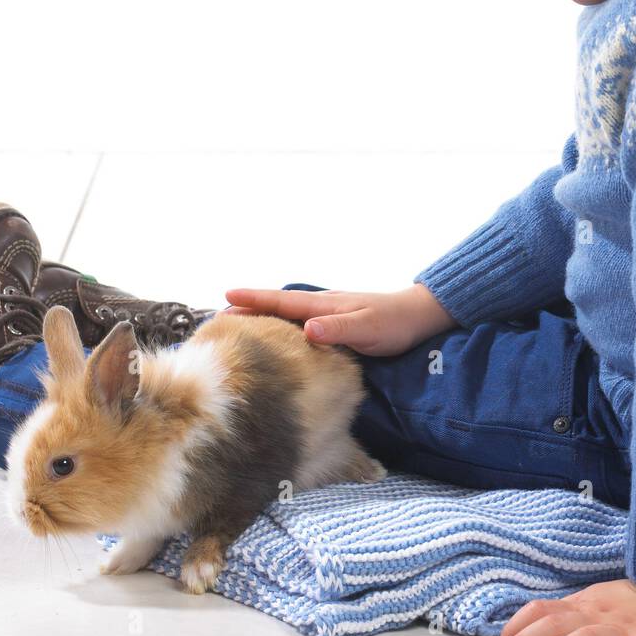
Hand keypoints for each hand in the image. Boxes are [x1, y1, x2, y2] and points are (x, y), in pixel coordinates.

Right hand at [222, 282, 456, 355]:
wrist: (418, 317)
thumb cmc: (394, 323)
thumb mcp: (368, 329)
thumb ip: (339, 329)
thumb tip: (308, 330)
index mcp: (324, 306)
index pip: (281, 302)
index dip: (253, 300)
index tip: (225, 297)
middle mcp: (321, 308)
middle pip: (277, 306)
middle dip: (249, 308)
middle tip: (218, 316)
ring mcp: (328, 315)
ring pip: (287, 315)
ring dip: (262, 317)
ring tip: (238, 326)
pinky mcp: (335, 326)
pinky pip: (299, 325)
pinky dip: (281, 327)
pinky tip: (277, 337)